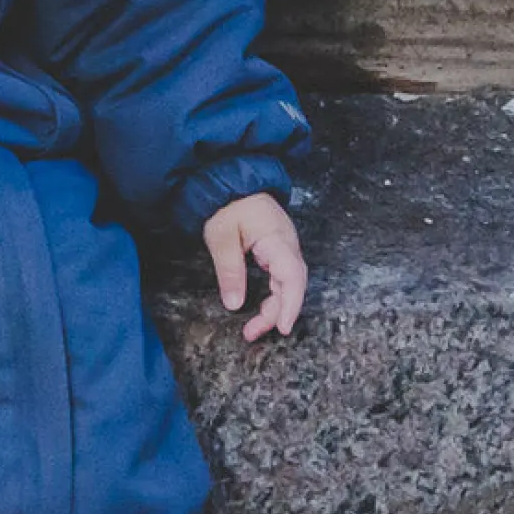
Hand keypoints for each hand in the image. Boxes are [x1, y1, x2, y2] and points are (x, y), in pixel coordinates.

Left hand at [204, 192, 307, 342]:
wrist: (230, 181)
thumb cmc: (226, 203)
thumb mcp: (220, 235)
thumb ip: (229, 269)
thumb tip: (234, 304)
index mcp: (278, 239)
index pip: (292, 277)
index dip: (290, 305)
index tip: (281, 327)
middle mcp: (288, 245)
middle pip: (292, 286)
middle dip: (276, 313)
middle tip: (252, 332)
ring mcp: (285, 248)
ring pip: (288, 285)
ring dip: (274, 307)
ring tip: (254, 327)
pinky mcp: (278, 250)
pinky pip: (282, 278)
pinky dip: (274, 295)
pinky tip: (264, 307)